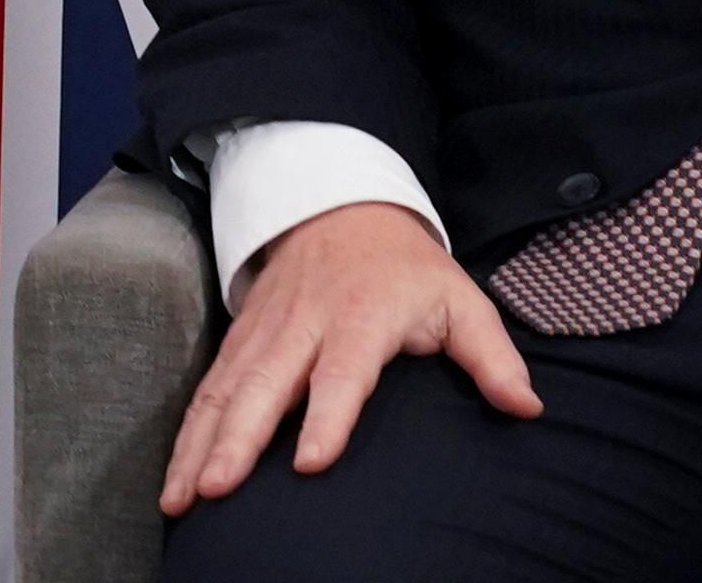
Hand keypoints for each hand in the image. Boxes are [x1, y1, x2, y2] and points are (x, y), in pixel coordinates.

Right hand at [160, 201, 538, 512]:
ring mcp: (265, 331)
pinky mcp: (241, 337)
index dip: (326, 418)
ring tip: (182, 496)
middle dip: (236, 439)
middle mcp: (303, 325)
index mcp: (361, 317)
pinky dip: (187, 431)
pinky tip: (175, 473)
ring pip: (224, 389)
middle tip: (215, 488)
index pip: (341, 373)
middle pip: (265, 386)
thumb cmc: (407, 269)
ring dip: (198, 443)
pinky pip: (208, 385)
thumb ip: (492, 355)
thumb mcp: (461, 299)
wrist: (340, 205)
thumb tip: (526, 408)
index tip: (308, 463)